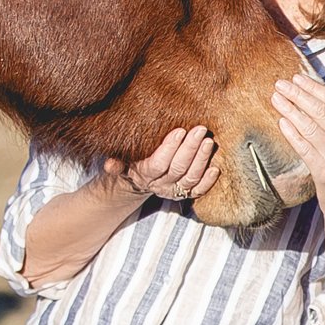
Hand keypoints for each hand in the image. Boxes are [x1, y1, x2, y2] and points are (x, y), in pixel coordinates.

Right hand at [102, 126, 217, 201]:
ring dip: (201, 160)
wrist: (141, 182)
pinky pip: (199, 191)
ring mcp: (176, 191)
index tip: (180, 131)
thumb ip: (117, 163)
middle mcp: (162, 185)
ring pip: (191, 178)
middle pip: (178, 169)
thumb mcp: (123, 162)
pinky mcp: (188, 194)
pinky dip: (208, 181)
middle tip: (200, 130)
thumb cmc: (134, 163)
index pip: (159, 163)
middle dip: (190, 149)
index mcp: (145, 175)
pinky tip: (215, 167)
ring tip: (208, 142)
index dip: (170, 148)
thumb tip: (108, 165)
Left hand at [271, 76, 324, 213]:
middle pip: (320, 111)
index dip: (314, 88)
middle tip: (280, 84)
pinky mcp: (323, 172)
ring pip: (309, 127)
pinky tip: (281, 121)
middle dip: (298, 95)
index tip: (297, 78)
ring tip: (275, 98)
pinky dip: (291, 133)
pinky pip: (303, 147)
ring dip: (289, 110)